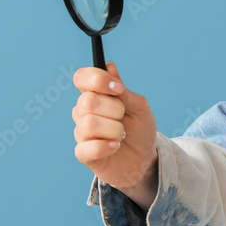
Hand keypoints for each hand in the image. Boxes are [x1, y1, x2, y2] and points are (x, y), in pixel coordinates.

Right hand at [71, 61, 158, 209]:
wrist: (144, 160)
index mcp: (96, 95)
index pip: (81, 78)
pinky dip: (107, 146)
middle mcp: (83, 112)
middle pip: (88, 101)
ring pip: (89, 124)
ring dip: (114, 130)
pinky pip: (87, 148)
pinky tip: (116, 147)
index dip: (97, 80)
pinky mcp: (83, 154)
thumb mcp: (139, 107)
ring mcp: (82, 133)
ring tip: (121, 135)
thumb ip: (123, 90)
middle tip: (124, 117)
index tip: (118, 88)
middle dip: (115, 109)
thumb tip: (109, 66)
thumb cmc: (139, 130)